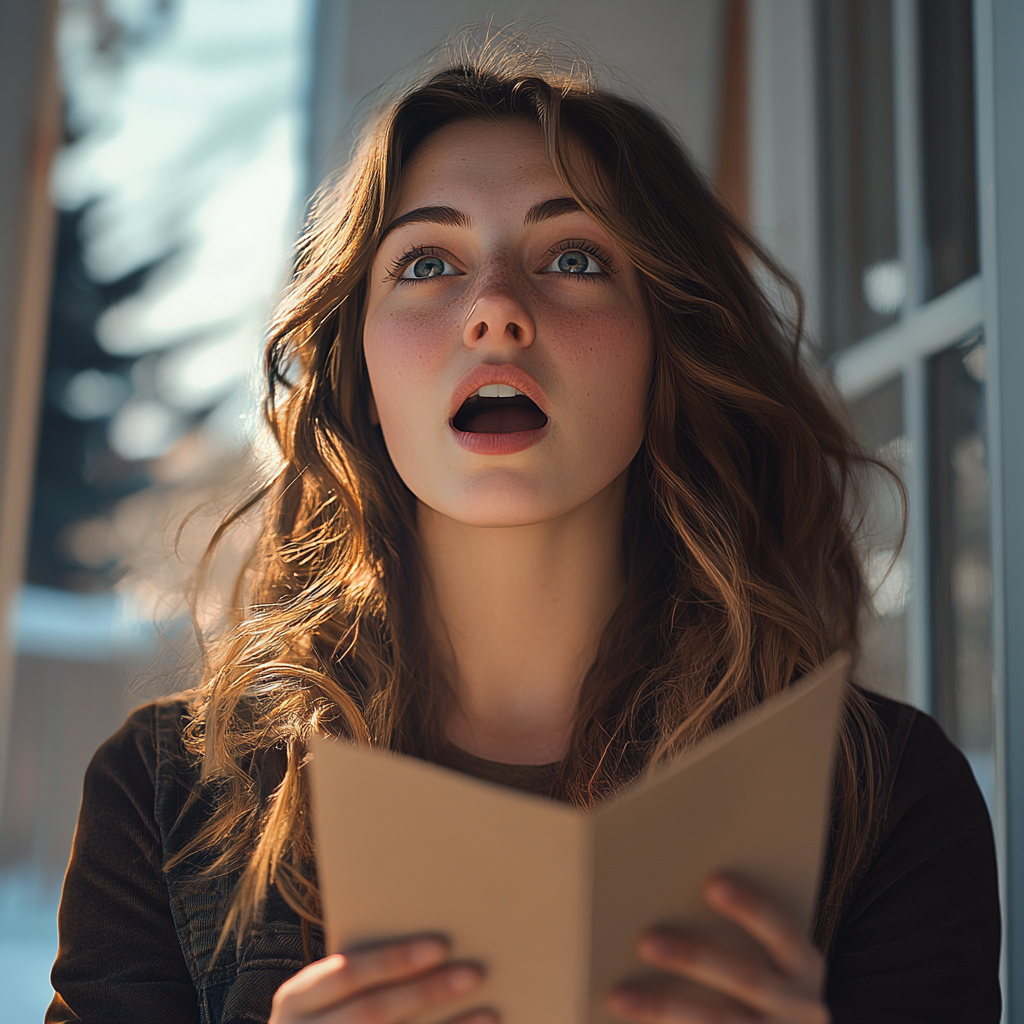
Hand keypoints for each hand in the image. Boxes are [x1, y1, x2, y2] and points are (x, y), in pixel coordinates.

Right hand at [269, 935, 496, 1023]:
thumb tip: (437, 943)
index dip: (393, 960)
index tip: (441, 945)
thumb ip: (363, 972)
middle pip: (373, 1012)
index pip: (347, 973)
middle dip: (426, 992)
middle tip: (474, 973)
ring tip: (489, 1013)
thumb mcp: (326, 995)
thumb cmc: (328, 1015)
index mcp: (296, 1000)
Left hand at [608, 874, 828, 1023]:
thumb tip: (669, 896)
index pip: (781, 931)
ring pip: (717, 1023)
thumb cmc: (771, 983)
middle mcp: (800, 1009)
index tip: (711, 882)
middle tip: (644, 940)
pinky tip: (628, 1022)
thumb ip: (741, 935)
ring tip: (619, 997)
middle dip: (693, 958)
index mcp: (805, 967)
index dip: (749, 906)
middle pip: (744, 979)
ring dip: (664, 1009)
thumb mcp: (776, 962)